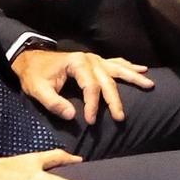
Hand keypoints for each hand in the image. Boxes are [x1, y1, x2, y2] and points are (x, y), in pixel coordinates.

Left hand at [12, 48, 153, 124]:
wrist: (30, 58)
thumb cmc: (34, 74)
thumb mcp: (37, 90)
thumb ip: (53, 103)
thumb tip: (73, 116)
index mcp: (76, 64)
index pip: (90, 86)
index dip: (92, 105)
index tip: (90, 121)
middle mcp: (89, 59)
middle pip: (108, 80)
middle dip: (115, 100)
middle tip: (120, 117)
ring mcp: (94, 59)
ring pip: (118, 69)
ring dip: (134, 77)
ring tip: (149, 84)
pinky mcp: (95, 61)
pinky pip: (116, 63)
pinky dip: (128, 66)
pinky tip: (142, 69)